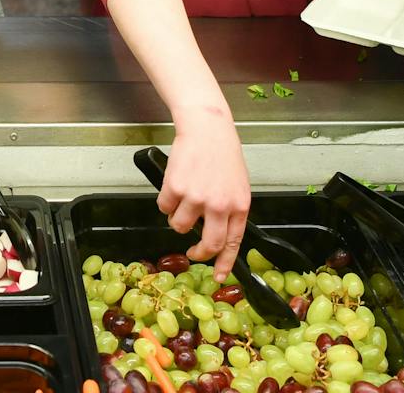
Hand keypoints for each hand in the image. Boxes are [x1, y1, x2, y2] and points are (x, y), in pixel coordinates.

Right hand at [161, 107, 251, 280]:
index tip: (219, 276)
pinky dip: (166, 201)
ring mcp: (196, 197)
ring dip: (178, 219)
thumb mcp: (237, 184)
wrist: (207, 127)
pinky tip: (174, 185)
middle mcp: (219, 205)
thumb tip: (219, 233)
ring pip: (180, 226)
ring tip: (183, 200)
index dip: (224, 263)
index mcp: (239, 205)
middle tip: (193, 251)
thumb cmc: (222, 152)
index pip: (232, 243)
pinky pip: (164, 208)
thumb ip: (230, 210)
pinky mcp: (175, 188)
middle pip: (208, 244)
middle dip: (198, 253)